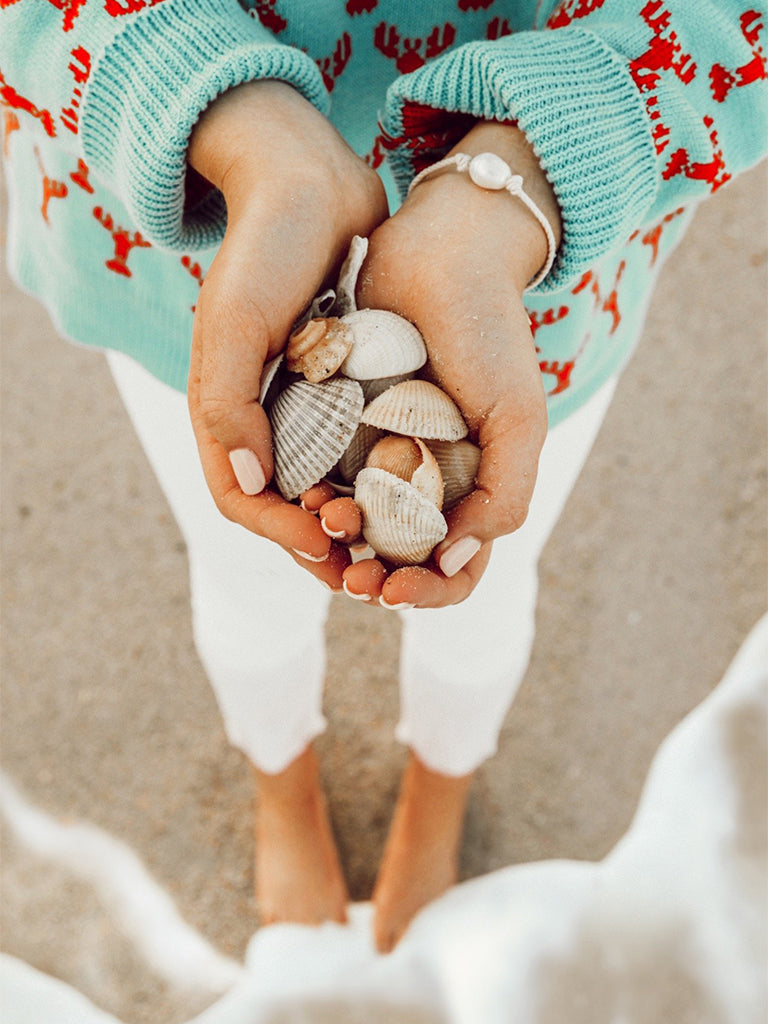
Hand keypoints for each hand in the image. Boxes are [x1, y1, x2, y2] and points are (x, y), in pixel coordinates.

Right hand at [186, 81, 387, 588]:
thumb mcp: (238, 318)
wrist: (312, 181)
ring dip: (357, 524)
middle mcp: (262, 417)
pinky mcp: (343, 387)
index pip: (240, 498)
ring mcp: (303, 404)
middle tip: (367, 570)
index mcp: (223, 411)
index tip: (324, 546)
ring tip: (395, 547)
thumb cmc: (267, 244)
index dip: (277, 532)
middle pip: (286, 507)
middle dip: (323, 544)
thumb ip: (229, 402)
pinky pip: (359, 450)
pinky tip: (416, 495)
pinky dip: (380, 480)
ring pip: (326, 488)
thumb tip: (246, 486)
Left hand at [345, 122, 561, 607]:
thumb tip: (456, 560)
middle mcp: (422, 478)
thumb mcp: (517, 417)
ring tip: (326, 526)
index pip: (453, 568)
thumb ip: (505, 495)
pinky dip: (310, 495)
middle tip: (352, 578)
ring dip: (336, 542)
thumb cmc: (490, 332)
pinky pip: (318, 473)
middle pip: (395, 556)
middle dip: (372, 576)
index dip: (427, 591)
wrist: (441, 249)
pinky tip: (305, 495)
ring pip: (352, 523)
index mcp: (470, 486)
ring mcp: (377, 451)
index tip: (395, 591)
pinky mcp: (336, 421)